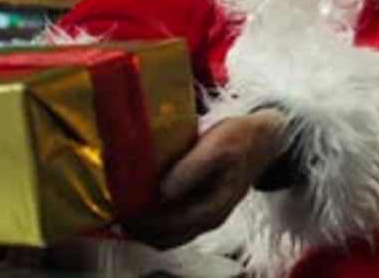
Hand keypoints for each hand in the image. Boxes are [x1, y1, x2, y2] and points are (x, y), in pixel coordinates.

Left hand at [131, 109, 284, 248]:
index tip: (119, 207)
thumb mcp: (216, 146)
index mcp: (211, 208)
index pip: (167, 226)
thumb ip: (190, 170)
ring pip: (168, 236)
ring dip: (145, 227)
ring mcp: (205, 216)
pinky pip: (175, 225)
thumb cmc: (240, 139)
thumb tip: (161, 192)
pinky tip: (144, 203)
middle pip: (165, 238)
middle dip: (138, 228)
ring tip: (123, 209)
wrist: (263, 139)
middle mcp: (207, 219)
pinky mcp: (202, 207)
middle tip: (115, 210)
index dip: (141, 220)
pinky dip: (156, 220)